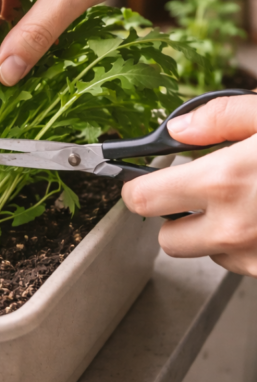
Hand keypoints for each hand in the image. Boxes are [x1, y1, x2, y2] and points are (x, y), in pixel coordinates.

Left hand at [122, 94, 256, 276]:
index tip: (139, 182)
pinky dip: (244, 246)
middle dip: (175, 217)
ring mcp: (252, 256)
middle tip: (199, 193)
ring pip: (206, 254)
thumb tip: (179, 129)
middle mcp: (233, 227)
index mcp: (225, 181)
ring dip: (213, 234)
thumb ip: (222, 117)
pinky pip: (239, 264)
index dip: (136, 188)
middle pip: (167, 239)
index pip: (143, 199)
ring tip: (245, 204)